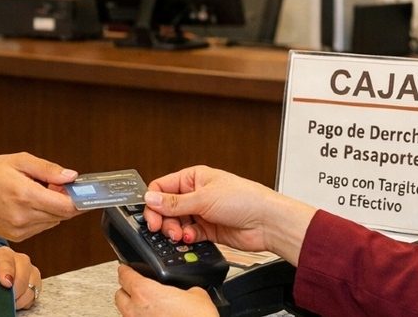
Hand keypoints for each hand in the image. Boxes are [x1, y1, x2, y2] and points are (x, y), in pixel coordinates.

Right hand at [0, 152, 80, 240]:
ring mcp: (20, 230)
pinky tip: (29, 203)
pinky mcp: (18, 237)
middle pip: (63, 215)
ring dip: (54, 208)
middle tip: (55, 185)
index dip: (78, 198)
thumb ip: (47, 169)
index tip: (82, 190)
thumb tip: (71, 176)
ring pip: (54, 221)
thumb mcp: (17, 161)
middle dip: (65, 200)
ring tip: (37, 192)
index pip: (66, 206)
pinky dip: (43, 215)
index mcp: (25, 195)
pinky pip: (42, 226)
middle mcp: (24, 217)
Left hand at [0, 247, 41, 309]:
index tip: (5, 284)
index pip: (7, 262)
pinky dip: (24, 302)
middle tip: (3, 300)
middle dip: (13, 293)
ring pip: (30, 288)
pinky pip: (34, 296)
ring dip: (19, 299)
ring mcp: (30, 270)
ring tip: (7, 301)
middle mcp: (20, 259)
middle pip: (22, 278)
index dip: (6, 273)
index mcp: (2, 254)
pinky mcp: (35, 281)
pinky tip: (14, 300)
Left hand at [114, 265, 217, 316]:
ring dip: (133, 308)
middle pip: (119, 295)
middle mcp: (135, 311)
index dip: (126, 270)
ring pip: (125, 313)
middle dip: (126, 290)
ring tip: (148, 308)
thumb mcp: (198, 296)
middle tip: (136, 288)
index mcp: (144, 292)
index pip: (125, 275)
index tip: (126, 269)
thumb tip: (189, 292)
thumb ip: (187, 289)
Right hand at [142, 166, 314, 263]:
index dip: (154, 202)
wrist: (267, 222)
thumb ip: (174, 203)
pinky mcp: (208, 230)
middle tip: (164, 229)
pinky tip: (190, 238)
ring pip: (177, 223)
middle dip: (164, 220)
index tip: (151, 217)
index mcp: (193, 178)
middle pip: (167, 208)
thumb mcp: (203, 198)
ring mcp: (202, 213)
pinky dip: (186, 239)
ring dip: (175, 231)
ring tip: (180, 235)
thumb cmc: (245, 199)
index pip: (163, 187)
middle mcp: (196, 194)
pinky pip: (189, 235)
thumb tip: (150, 198)